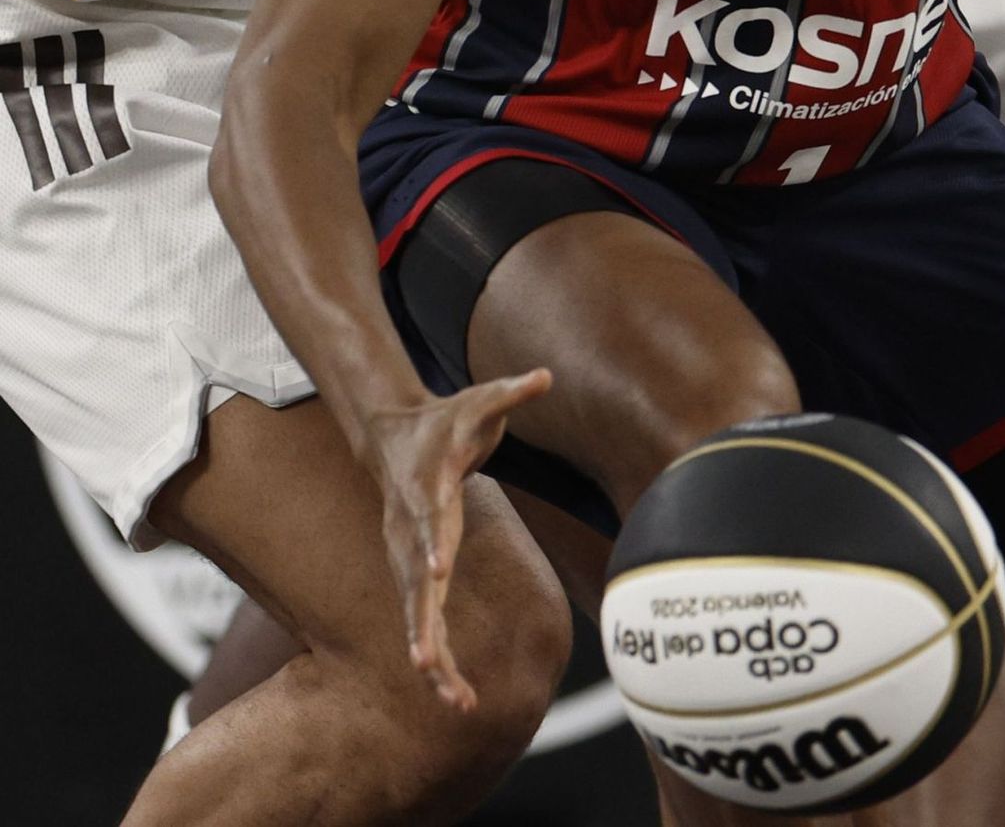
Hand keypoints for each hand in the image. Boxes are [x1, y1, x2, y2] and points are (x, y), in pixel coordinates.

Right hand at [363, 369, 551, 708]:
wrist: (391, 436)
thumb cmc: (445, 419)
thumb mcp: (478, 400)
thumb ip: (512, 391)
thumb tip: (546, 373)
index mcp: (426, 489)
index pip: (428, 518)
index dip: (430, 544)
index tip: (435, 572)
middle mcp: (410, 531)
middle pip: (412, 583)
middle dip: (421, 623)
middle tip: (426, 663)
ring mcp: (405, 556)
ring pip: (415, 615)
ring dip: (432, 657)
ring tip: (453, 699)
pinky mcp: (411, 574)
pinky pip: (422, 622)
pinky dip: (435, 657)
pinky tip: (453, 694)